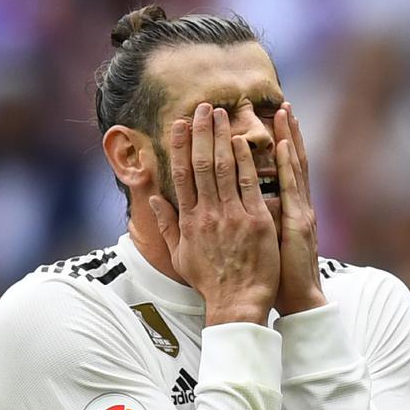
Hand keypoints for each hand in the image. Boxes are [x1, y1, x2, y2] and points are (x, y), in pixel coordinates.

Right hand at [149, 103, 278, 326]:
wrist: (236, 303)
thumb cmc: (209, 282)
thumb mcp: (180, 255)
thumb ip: (167, 225)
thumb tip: (155, 199)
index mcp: (189, 221)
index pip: (180, 176)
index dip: (178, 147)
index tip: (179, 125)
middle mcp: (206, 214)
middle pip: (199, 165)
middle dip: (201, 133)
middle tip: (202, 107)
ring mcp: (231, 216)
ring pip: (223, 168)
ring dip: (221, 137)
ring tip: (221, 113)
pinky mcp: (255, 221)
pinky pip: (249, 185)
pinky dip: (244, 161)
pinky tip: (241, 140)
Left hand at [272, 103, 325, 315]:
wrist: (295, 298)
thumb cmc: (272, 274)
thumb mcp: (259, 242)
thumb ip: (251, 219)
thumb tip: (236, 202)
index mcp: (284, 208)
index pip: (276, 170)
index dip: (272, 145)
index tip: (266, 122)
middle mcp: (295, 204)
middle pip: (290, 161)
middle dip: (285, 132)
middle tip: (279, 104)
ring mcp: (299, 211)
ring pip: (294, 167)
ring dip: (290, 138)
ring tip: (284, 111)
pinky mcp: (298, 223)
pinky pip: (292, 190)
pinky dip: (289, 166)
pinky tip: (285, 145)